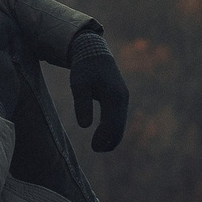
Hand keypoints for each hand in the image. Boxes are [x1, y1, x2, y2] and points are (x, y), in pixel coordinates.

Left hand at [67, 30, 129, 151]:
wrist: (94, 51)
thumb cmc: (84, 68)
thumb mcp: (79, 84)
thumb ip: (81, 104)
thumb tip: (85, 126)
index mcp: (114, 96)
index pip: (112, 124)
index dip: (104, 138)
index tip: (93, 148)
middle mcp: (122, 98)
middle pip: (120, 127)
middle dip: (110, 141)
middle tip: (95, 150)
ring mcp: (123, 98)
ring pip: (121, 123)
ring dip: (112, 137)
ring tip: (98, 147)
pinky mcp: (119, 98)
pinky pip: (119, 118)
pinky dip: (113, 129)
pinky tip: (102, 136)